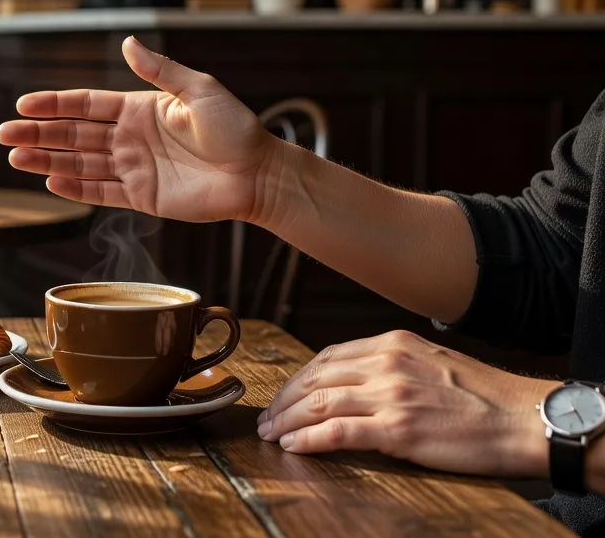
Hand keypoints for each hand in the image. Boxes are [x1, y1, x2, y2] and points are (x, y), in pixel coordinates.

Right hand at [0, 36, 275, 222]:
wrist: (258, 174)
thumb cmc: (235, 128)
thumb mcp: (198, 90)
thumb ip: (159, 70)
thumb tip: (126, 42)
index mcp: (139, 108)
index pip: (86, 105)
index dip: (55, 104)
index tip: (24, 104)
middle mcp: (130, 138)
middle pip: (74, 135)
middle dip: (38, 134)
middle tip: (4, 133)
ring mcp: (133, 168)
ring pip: (79, 163)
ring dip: (47, 160)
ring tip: (15, 158)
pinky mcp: (142, 197)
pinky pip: (100, 192)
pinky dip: (74, 188)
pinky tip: (49, 182)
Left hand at [257, 330, 552, 477]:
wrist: (523, 419)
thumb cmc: (483, 397)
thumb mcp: (430, 363)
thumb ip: (391, 367)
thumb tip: (355, 383)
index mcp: (391, 344)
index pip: (327, 358)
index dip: (297, 378)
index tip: (282, 395)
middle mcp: (385, 363)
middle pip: (314, 379)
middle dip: (283, 400)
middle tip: (267, 419)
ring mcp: (390, 395)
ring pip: (317, 404)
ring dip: (286, 422)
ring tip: (271, 435)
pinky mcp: (397, 429)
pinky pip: (336, 432)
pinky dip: (307, 439)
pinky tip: (293, 446)